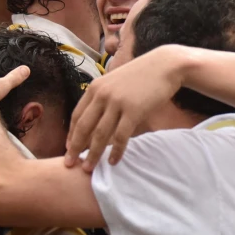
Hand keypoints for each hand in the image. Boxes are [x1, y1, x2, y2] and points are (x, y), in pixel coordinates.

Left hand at [65, 45, 186, 168]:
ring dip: (93, 154)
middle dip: (75, 148)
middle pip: (83, 127)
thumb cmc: (142, 75)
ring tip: (88, 169)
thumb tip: (97, 117)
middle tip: (70, 164)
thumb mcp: (116, 82)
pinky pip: (121, 136)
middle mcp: (102, 95)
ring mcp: (117, 102)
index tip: (69, 149)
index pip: (76, 115)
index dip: (71, 135)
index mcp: (95, 88)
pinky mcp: (133, 110)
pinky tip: (113, 162)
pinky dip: (116, 151)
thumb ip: (104, 96)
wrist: (165, 65)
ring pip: (100, 135)